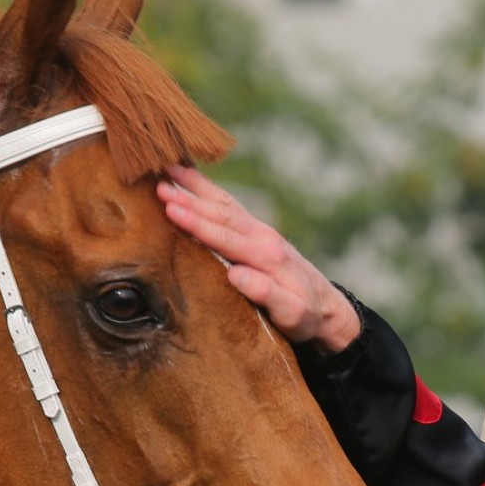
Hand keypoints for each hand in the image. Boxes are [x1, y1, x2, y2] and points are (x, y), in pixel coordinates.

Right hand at [158, 165, 360, 352]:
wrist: (327, 309)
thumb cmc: (307, 317)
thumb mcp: (293, 314)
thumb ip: (268, 295)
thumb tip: (237, 275)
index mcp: (269, 257)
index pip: (227, 237)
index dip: (198, 223)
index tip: (171, 209)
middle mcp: (264, 238)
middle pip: (222, 215)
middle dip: (190, 200)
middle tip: (157, 186)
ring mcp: (261, 232)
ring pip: (225, 204)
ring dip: (196, 187)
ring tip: (167, 168)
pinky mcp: (257, 233)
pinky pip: (229, 206)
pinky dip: (208, 189)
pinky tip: (190, 177)